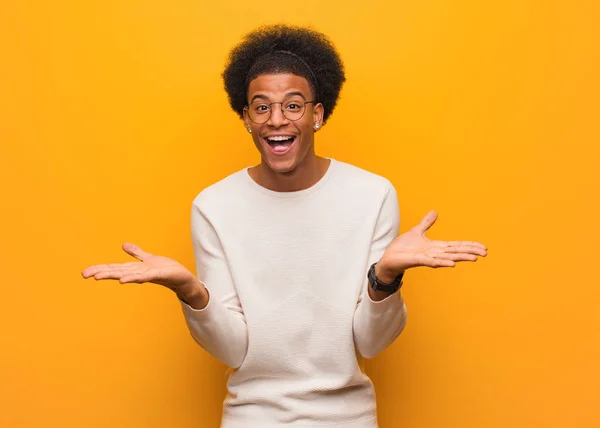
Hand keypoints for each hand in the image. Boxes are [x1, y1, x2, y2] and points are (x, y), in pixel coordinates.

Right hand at [81, 243, 199, 296]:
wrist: (182, 277)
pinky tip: (124, 280)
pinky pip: (144, 276)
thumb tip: (123, 245)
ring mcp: (147, 275)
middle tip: (85, 274)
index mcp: (134, 268)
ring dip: (114, 275)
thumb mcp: (148, 258)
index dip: (100, 269)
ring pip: (127, 275)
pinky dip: (134, 277)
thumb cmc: (165, 269)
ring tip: (99, 277)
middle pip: (117, 271)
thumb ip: (136, 253)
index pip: (114, 268)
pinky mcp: (158, 275)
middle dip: (101, 272)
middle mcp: (138, 273)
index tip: (84, 272)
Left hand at [378, 210, 487, 278]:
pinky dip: (442, 262)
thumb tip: (435, 212)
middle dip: (470, 251)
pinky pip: (432, 262)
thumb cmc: (403, 248)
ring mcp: (427, 258)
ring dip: (460, 257)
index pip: (456, 245)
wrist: (389, 258)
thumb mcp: (417, 231)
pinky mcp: (418, 261)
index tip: (483, 247)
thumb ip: (426, 223)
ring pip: (448, 257)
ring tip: (474, 258)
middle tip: (485, 253)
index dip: (469, 245)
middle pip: (456, 251)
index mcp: (436, 246)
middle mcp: (434, 253)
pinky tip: (451, 263)